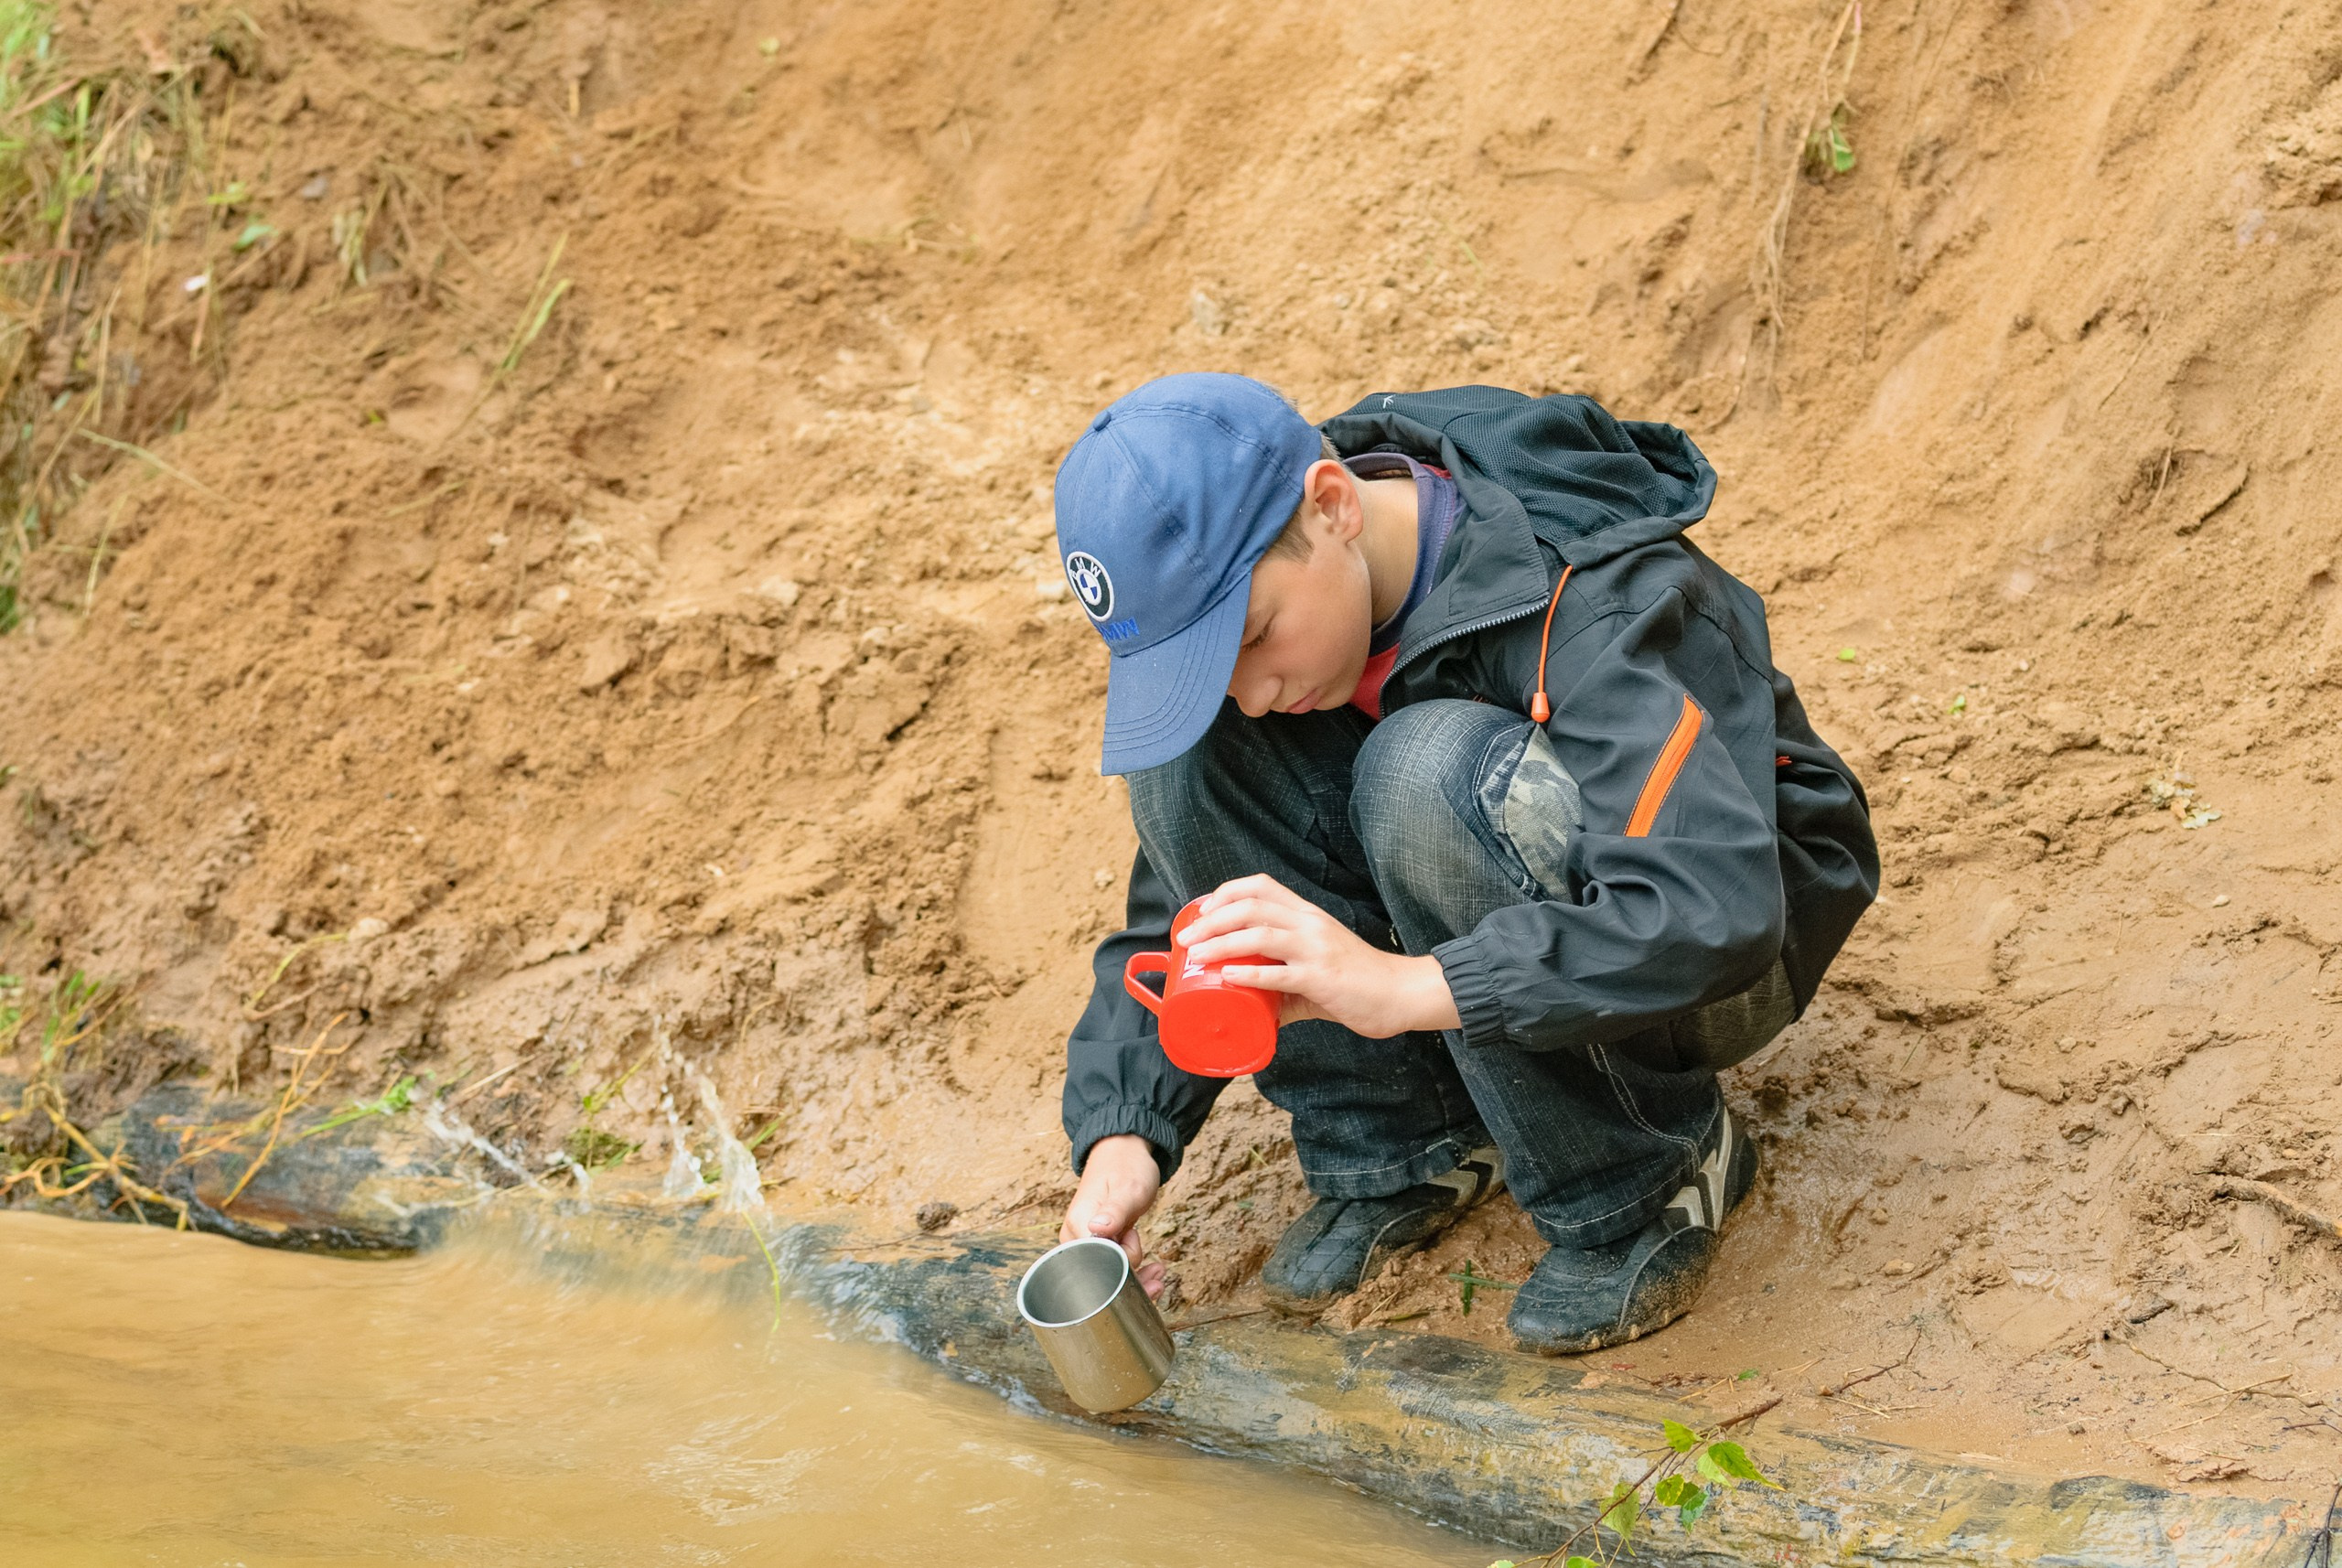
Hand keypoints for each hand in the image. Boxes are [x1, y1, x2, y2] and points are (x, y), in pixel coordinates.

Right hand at [1061, 1134, 1167, 1299]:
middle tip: (1157, 1274)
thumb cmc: (1126, 1167)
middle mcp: (1075, 1239)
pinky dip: (1134, 1272)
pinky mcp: (1098, 1246)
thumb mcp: (1128, 1188)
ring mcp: (1086, 1243)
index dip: (1120, 1268)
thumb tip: (1098, 1229)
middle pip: (1099, 1278)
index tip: (1140, 1252)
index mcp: (1078, 1224)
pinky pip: (1113, 1268)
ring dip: (1136, 1280)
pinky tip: (1152, 1270)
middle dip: (1130, 1283)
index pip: (1094, 1265)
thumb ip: (1115, 1211)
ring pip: (1108, 1277)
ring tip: (1159, 1272)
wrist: (1124, 1152)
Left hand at [1181, 874, 1462, 1037]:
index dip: (1227, 893)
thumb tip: (1248, 1002)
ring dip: (1220, 943)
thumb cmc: (1358, 980)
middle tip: (1187, 937)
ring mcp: (1315, 949)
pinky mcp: (1321, 978)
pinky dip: (1248, 974)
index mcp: (1307, 914)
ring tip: (1196, 955)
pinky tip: (1227, 978)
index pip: (1262, 886)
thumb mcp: (1317, 966)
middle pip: (1251, 906)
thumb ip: (1283, 981)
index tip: (1203, 910)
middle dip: (1211, 919)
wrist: (1400, 993)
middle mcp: (1309, 924)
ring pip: (1258, 935)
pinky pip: (1278, 973)